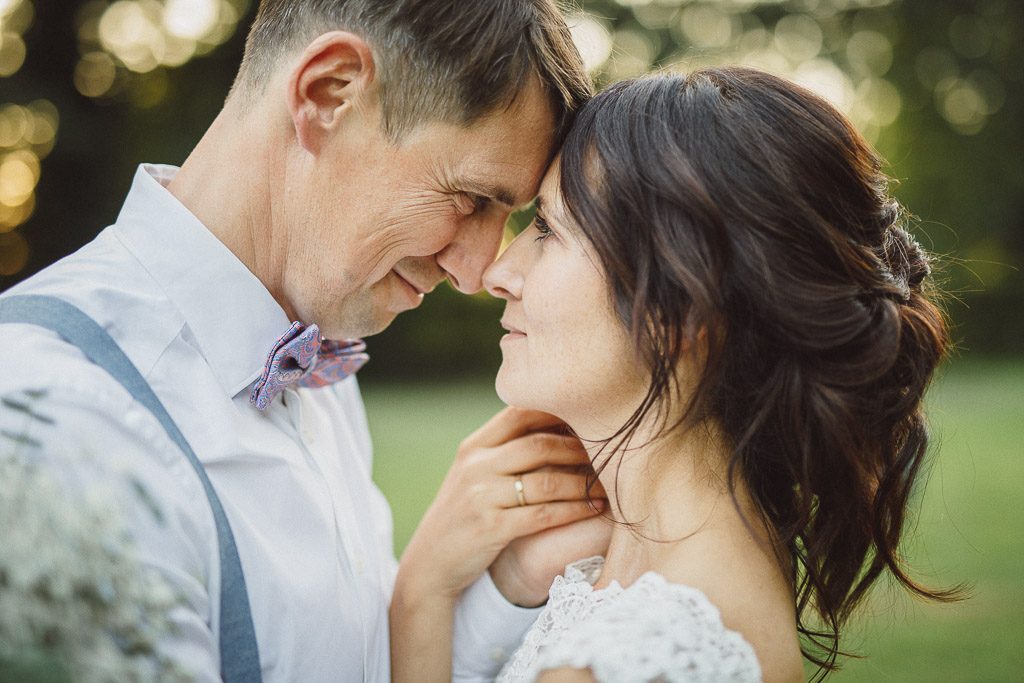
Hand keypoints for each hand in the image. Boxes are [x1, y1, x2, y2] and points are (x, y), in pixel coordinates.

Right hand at [395, 407, 604, 603]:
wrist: (430, 564)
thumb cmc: (463, 516)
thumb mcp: (472, 475)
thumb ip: (502, 451)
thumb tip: (550, 423)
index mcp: (473, 447)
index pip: (519, 414)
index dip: (557, 412)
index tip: (588, 417)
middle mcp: (475, 466)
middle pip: (537, 444)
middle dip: (577, 448)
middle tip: (607, 453)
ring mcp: (481, 497)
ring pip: (545, 481)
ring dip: (582, 482)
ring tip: (608, 483)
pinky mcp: (491, 528)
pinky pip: (543, 514)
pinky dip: (574, 510)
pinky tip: (595, 509)